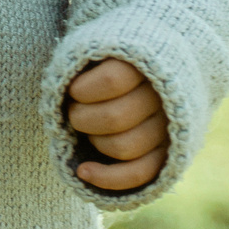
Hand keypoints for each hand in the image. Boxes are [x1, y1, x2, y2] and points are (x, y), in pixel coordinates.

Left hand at [64, 57, 168, 191]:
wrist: (150, 73)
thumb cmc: (110, 61)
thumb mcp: (98, 49)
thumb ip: (83, 62)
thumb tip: (61, 90)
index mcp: (146, 65)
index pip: (113, 80)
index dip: (83, 90)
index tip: (73, 89)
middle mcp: (162, 98)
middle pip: (115, 118)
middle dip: (82, 118)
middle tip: (74, 110)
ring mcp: (167, 129)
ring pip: (124, 148)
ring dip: (94, 141)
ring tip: (87, 130)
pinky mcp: (167, 155)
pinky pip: (139, 174)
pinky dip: (107, 178)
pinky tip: (82, 171)